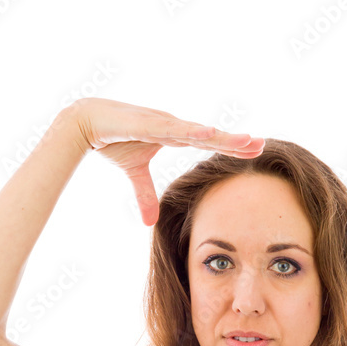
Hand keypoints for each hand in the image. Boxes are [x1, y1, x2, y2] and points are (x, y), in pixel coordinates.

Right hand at [58, 97, 264, 225]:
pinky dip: (193, 131)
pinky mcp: (149, 123)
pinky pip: (175, 129)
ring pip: (199, 132)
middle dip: (236, 141)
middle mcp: (174, 126)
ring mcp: (164, 123)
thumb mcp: (134, 172)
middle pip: (212, 136)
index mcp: (174, 135)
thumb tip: (150, 222)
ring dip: (223, 137)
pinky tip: (211, 134)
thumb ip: (146, 195)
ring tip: (246, 141)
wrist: (85, 124)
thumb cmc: (112, 140)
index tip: (253, 150)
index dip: (230, 147)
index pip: (209, 142)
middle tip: (261, 145)